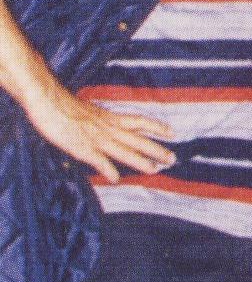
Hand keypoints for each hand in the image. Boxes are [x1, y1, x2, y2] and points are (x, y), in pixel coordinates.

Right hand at [28, 80, 173, 181]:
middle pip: (138, 140)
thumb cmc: (65, 105)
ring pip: (125, 151)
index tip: (172, 133)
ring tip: (155, 170)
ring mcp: (97, 139)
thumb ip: (100, 121)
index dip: (157, 127)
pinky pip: (99, 161)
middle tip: (173, 159)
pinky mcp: (82, 148)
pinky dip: (108, 170)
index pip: (140, 121)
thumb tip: (107, 126)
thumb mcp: (89, 112)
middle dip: (156, 150)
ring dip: (141, 162)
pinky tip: (115, 179)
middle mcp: (109, 129)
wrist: (48, 101)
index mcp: (110, 118)